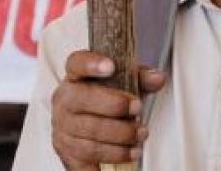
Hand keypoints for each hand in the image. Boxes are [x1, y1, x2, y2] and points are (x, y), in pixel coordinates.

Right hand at [51, 50, 166, 168]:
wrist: (91, 121)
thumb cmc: (107, 98)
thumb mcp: (126, 82)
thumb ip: (141, 78)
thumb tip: (158, 78)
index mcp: (76, 76)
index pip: (77, 63)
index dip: (92, 64)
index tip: (111, 66)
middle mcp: (64, 99)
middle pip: (83, 100)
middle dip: (114, 105)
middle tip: (138, 108)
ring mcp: (62, 126)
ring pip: (88, 132)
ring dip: (119, 136)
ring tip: (140, 134)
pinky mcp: (66, 151)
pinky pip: (88, 158)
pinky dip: (111, 157)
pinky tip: (129, 154)